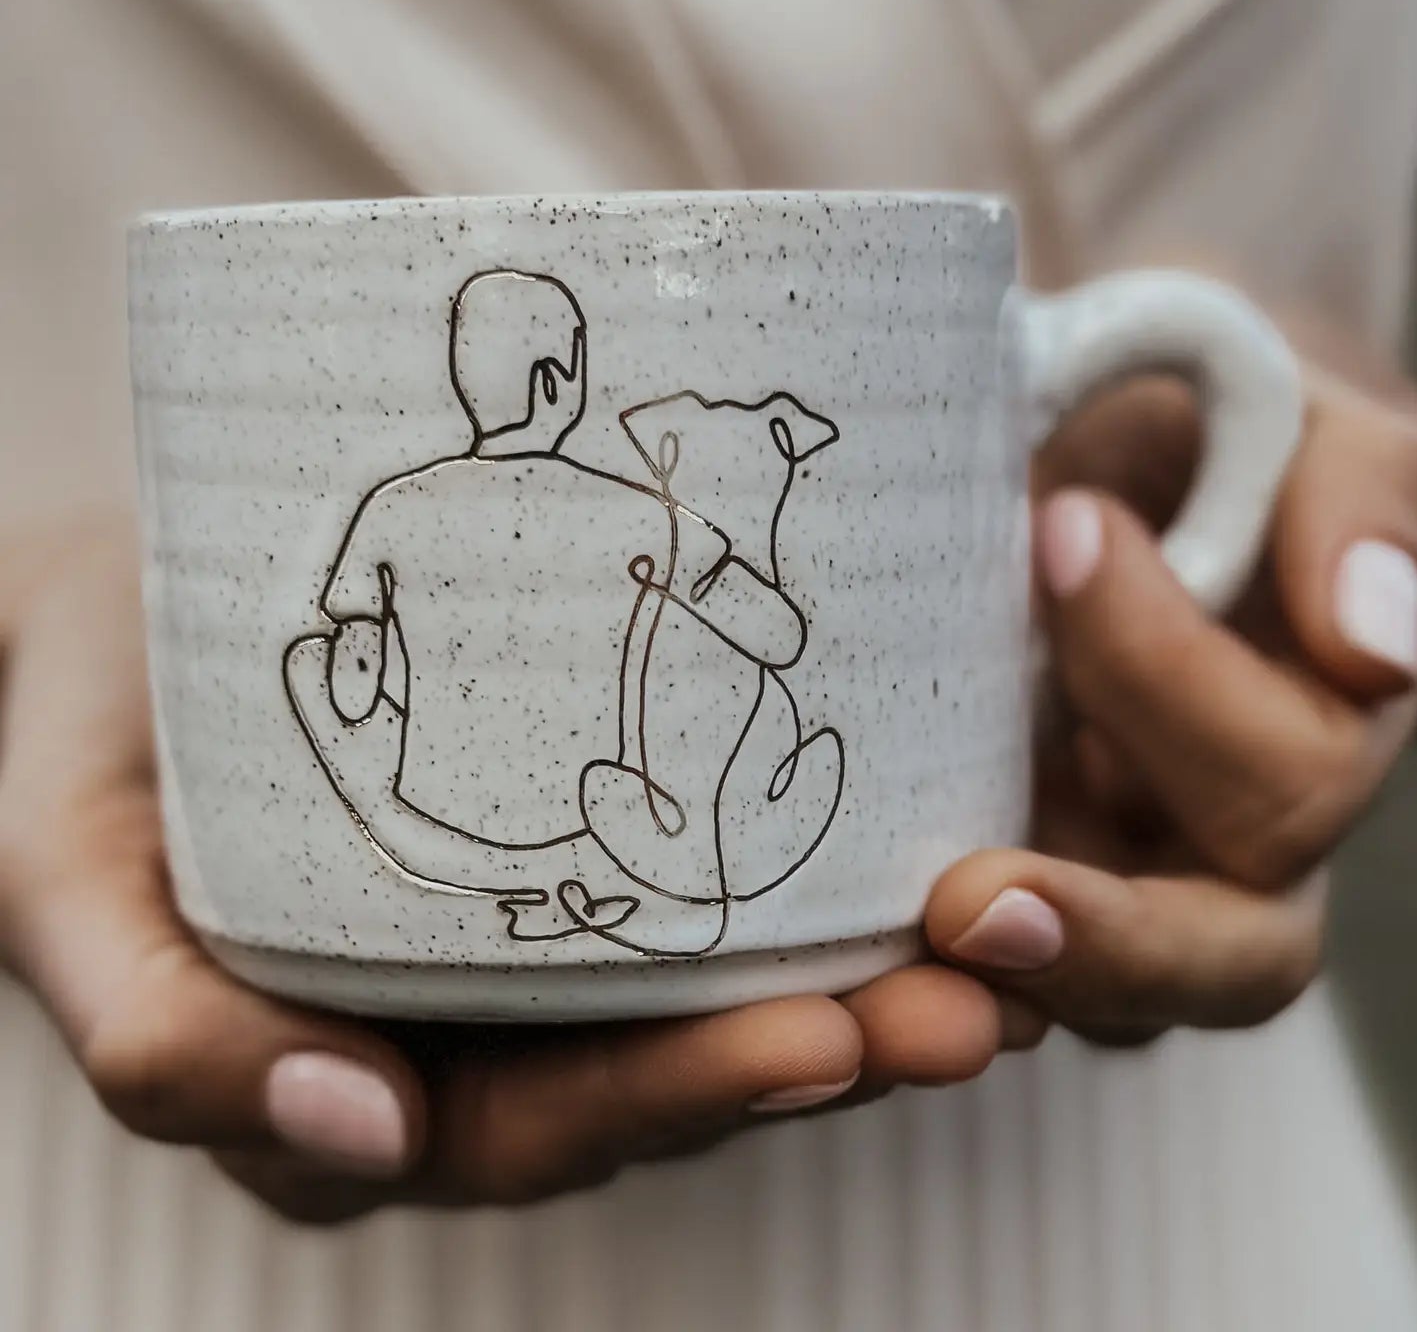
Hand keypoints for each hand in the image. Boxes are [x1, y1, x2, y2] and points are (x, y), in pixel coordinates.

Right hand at [0, 523, 1020, 1224]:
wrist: (115, 618)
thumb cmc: (84, 742)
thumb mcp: (70, 884)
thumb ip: (161, 1028)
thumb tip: (355, 1131)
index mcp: (362, 1074)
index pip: (542, 1126)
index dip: (684, 1099)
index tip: (822, 1041)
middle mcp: (464, 1027)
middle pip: (661, 1070)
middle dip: (820, 1046)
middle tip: (964, 1008)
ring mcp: (523, 939)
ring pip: (701, 984)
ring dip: (853, 971)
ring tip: (990, 936)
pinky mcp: (560, 836)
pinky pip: (691, 874)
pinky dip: (801, 867)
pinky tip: (909, 829)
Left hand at [925, 313, 1416, 1044]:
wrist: (1091, 463)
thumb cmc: (1197, 434)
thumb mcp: (1287, 422)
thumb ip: (1358, 501)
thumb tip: (1374, 647)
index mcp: (1320, 731)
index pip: (1288, 778)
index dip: (1170, 679)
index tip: (1060, 527)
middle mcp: (1234, 838)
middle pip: (1229, 958)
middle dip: (1108, 939)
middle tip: (969, 903)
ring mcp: (1124, 877)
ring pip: (1104, 1003)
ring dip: (1003, 990)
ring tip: (900, 951)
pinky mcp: (1017, 883)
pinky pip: (986, 979)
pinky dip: (922, 987)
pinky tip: (846, 976)